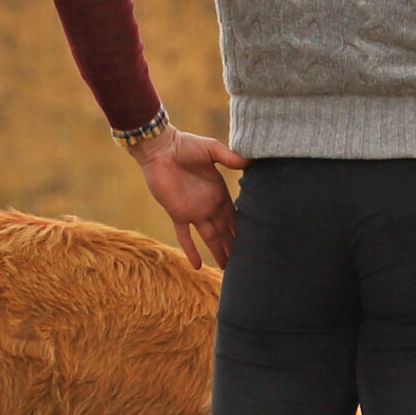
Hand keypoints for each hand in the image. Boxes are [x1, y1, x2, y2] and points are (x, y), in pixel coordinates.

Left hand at [128, 126, 246, 268]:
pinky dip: (191, 251)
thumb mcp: (211, 149)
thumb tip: (251, 162)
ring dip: (218, 252)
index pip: (235, 215)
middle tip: (247, 262)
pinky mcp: (177, 214)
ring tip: (228, 269)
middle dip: (234, 246)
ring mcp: (193, 212)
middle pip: (225, 231)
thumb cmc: (185, 145)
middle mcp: (209, 206)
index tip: (255, 242)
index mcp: (219, 193)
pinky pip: (185, 236)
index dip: (243, 228)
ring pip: (210, 237)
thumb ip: (229, 157)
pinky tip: (197, 266)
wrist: (160, 149)